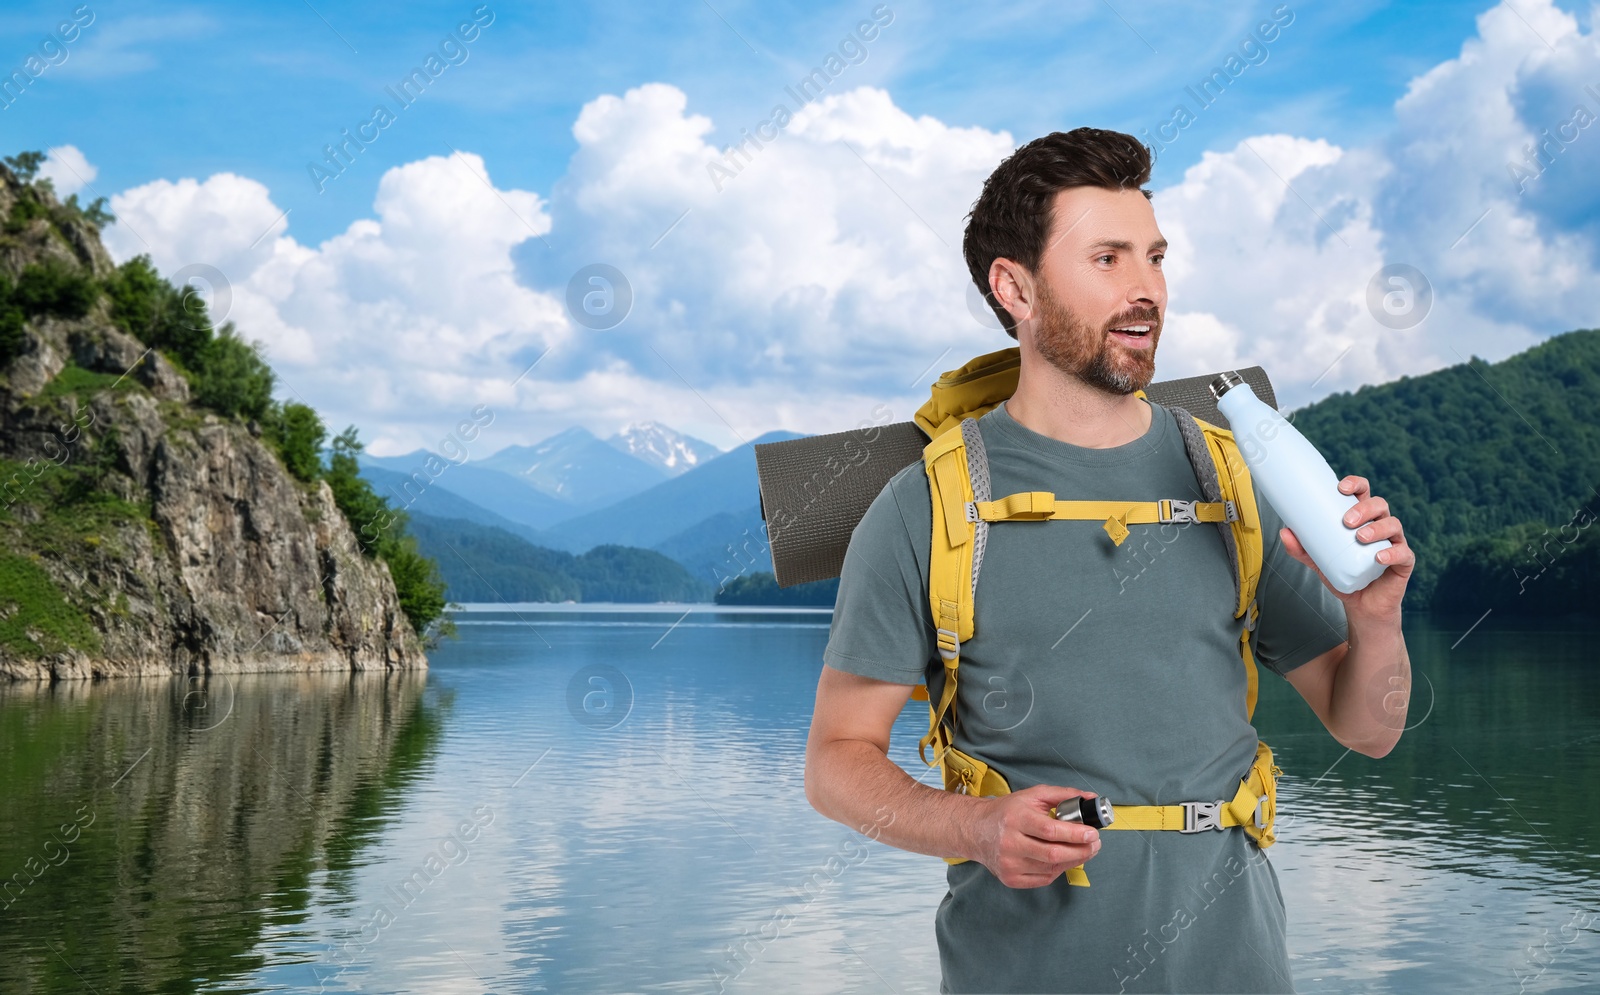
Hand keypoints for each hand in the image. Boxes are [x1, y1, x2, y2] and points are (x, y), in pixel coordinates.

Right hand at [971, 785, 1101, 888]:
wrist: (976, 830)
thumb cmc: (1008, 811)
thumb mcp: (1033, 795)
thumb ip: (1063, 795)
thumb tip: (1090, 798)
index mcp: (1016, 819)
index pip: (1050, 830)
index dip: (1075, 834)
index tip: (1093, 833)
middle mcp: (1010, 843)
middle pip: (1053, 853)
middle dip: (1081, 851)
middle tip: (1095, 845)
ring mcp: (1009, 864)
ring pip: (1051, 868)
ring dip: (1074, 860)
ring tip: (1084, 851)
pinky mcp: (1010, 879)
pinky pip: (1044, 878)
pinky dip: (1059, 869)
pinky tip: (1063, 859)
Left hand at [1280, 474, 1412, 622]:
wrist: (1361, 605)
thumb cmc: (1344, 575)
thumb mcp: (1319, 561)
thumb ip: (1302, 549)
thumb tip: (1284, 532)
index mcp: (1363, 519)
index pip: (1363, 493)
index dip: (1356, 484)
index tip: (1341, 487)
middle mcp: (1380, 526)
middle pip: (1379, 504)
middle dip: (1364, 508)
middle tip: (1346, 521)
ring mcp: (1394, 542)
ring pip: (1393, 524)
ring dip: (1377, 528)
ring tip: (1360, 537)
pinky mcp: (1404, 562)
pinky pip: (1403, 553)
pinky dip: (1392, 553)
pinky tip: (1378, 557)